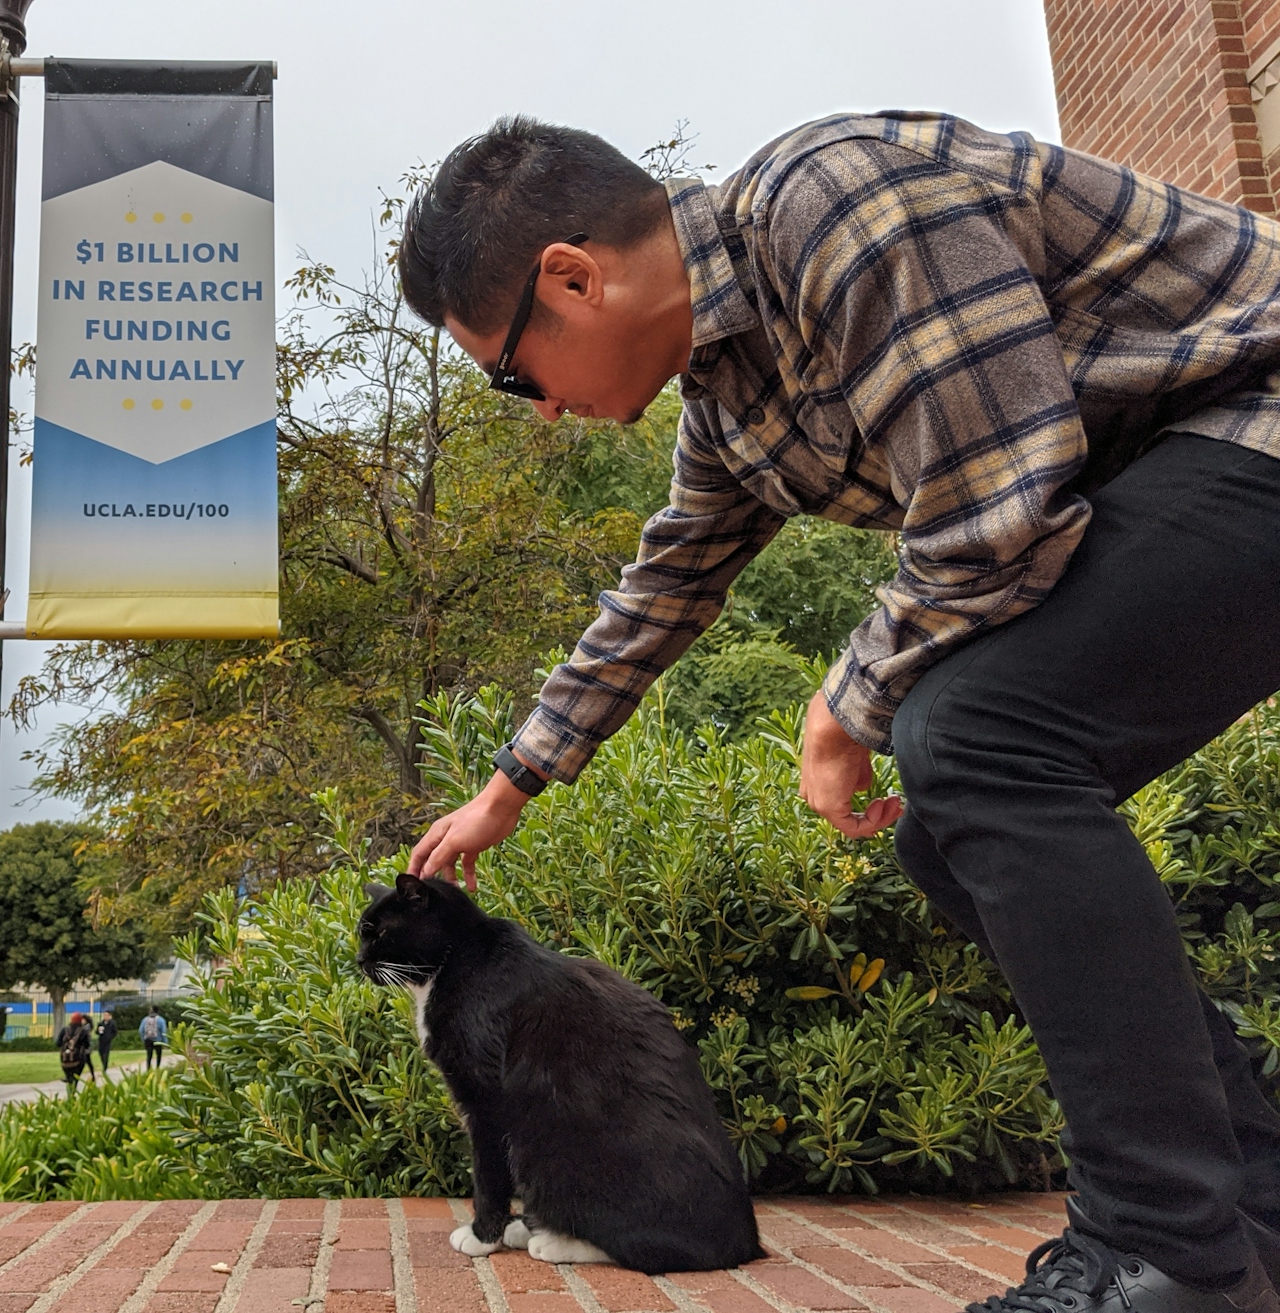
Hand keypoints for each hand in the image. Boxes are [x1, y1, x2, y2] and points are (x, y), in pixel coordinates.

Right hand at [408, 770, 530, 889]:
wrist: (502, 808)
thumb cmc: (475, 821)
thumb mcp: (454, 841)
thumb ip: (438, 857)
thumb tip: (425, 872)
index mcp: (437, 834)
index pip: (419, 854)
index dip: (414, 869)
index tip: (413, 886)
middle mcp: (446, 838)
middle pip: (434, 860)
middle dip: (434, 876)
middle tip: (436, 892)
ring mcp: (460, 842)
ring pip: (451, 863)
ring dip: (451, 877)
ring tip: (455, 891)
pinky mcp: (474, 846)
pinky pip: (467, 863)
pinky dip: (468, 875)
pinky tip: (472, 887)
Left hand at [800, 690, 903, 838]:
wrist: (835, 726)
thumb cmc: (843, 732)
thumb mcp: (854, 757)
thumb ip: (857, 775)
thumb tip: (863, 787)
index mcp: (816, 783)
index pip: (843, 805)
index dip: (869, 806)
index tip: (889, 799)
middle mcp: (814, 796)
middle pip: (848, 816)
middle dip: (877, 814)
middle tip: (897, 805)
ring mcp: (819, 804)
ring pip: (852, 824)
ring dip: (879, 817)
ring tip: (895, 803)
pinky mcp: (829, 808)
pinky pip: (854, 828)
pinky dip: (873, 821)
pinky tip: (883, 805)